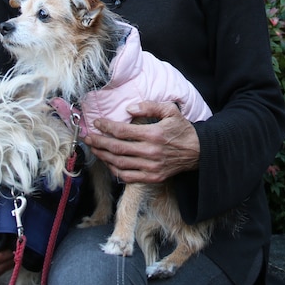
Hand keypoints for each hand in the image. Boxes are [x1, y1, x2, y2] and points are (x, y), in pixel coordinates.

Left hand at [84, 101, 200, 183]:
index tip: (97, 123)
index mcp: (153, 134)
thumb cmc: (182, 129)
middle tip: (87, 138)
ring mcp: (150, 167)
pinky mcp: (152, 177)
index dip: (106, 127)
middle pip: (116, 148)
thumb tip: (129, 107)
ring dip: (103, 156)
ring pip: (119, 163)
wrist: (198, 151)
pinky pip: (127, 176)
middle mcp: (150, 152)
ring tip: (94, 149)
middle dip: (98, 142)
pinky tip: (108, 162)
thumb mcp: (170, 110)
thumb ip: (149, 106)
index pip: (122, 131)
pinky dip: (115, 170)